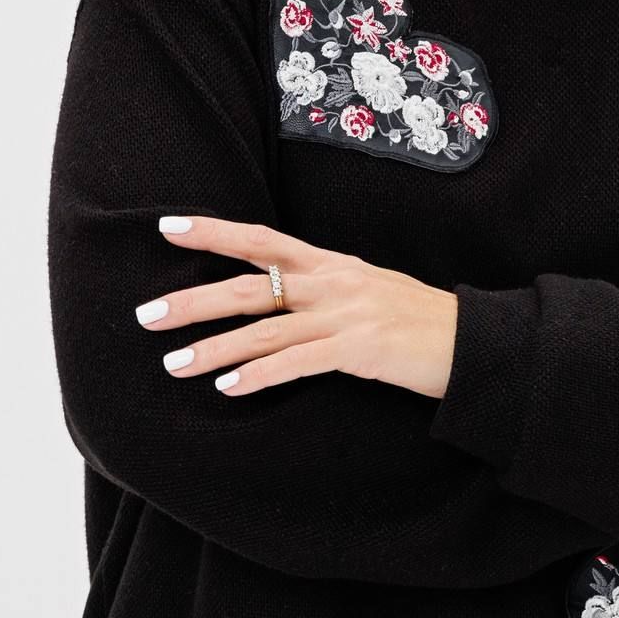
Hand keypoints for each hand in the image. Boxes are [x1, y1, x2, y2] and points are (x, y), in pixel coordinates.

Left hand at [133, 216, 458, 399]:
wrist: (472, 343)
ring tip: (173, 364)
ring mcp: (345, 315)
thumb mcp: (368, 289)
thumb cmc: (419, 321)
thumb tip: (280, 296)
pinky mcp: (358, 349)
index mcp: (332, 263)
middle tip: (146, 314)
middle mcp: (332, 282)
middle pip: (249, 286)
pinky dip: (258, 376)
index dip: (214, 232)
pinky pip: (296, 363)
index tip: (167, 228)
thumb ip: (325, 288)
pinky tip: (228, 389)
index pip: (262, 240)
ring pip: (263, 330)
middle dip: (192, 300)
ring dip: (213, 349)